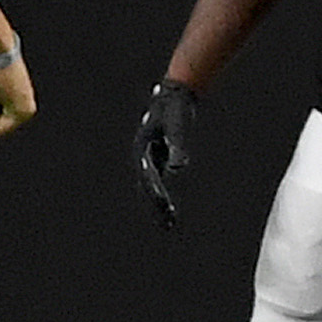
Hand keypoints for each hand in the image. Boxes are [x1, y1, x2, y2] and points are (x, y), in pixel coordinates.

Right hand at [132, 79, 197, 228]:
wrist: (175, 96)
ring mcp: (149, 159)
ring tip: (168, 225)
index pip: (149, 177)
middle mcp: (143, 157)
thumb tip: (178, 168)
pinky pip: (157, 183)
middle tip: (168, 225)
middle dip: (156, 205)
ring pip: (151, 187)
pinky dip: (162, 196)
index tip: (164, 207)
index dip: (156, 193)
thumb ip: (177, 147)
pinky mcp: (157, 160)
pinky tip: (169, 210)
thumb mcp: (178, 126)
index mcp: (143, 150)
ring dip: (157, 205)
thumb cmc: (176, 109)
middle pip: (148, 186)